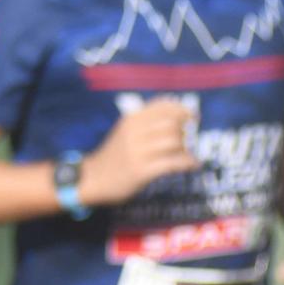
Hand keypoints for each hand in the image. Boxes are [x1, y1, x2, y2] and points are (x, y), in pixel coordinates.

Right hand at [79, 98, 197, 205]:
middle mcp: (134, 132)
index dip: (183, 109)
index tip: (193, 117)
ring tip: (187, 154)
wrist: (91, 178)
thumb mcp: (126, 131)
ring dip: (187, 148)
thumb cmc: (114, 155)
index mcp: (131, 119)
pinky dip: (188, 163)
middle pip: (172, 124)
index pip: (163, 105)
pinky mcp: (141, 170)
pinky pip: (173, 163)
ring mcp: (137, 152)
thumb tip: (181, 116)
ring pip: (175, 142)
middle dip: (186, 131)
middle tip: (189, 139)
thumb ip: (147, 122)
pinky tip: (192, 164)